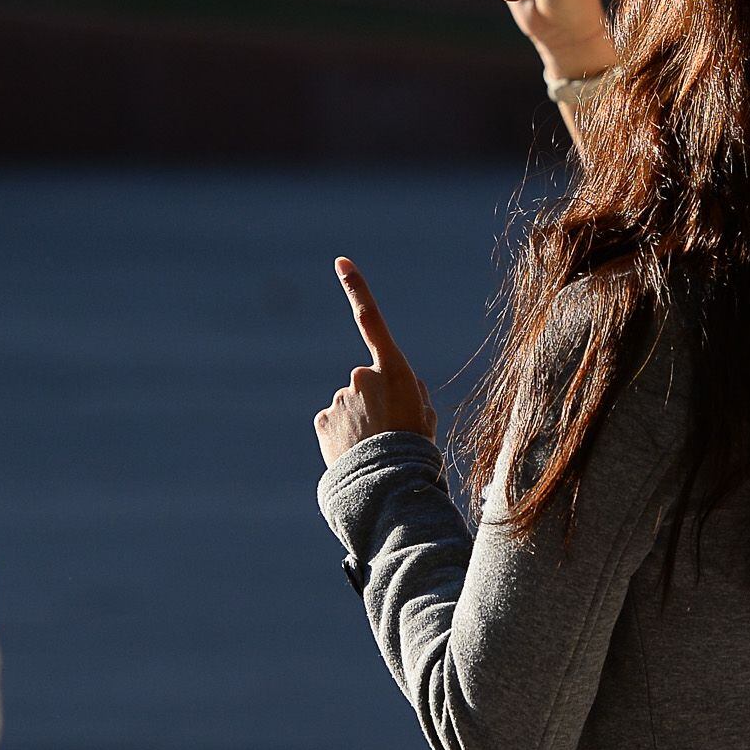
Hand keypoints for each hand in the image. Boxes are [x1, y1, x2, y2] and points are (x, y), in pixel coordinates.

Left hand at [314, 257, 438, 463]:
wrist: (389, 487)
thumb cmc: (416, 451)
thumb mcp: (426, 416)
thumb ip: (412, 391)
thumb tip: (396, 385)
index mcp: (394, 371)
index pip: (372, 321)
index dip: (357, 289)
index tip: (340, 262)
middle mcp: (362, 376)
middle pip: (368, 381)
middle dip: (377, 399)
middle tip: (391, 428)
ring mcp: (340, 397)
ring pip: (351, 404)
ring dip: (361, 420)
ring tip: (375, 446)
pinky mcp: (323, 419)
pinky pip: (335, 422)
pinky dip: (343, 434)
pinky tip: (355, 452)